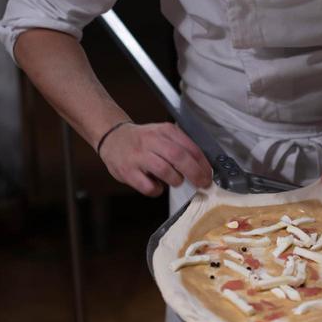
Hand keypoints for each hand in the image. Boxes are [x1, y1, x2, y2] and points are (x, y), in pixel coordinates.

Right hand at [98, 122, 212, 197]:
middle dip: (195, 173)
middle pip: (179, 158)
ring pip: (165, 171)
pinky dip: (157, 190)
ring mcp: (138, 156)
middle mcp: (151, 141)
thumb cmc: (143, 140)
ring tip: (175, 181)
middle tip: (202, 183)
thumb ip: (180, 146)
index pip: (189, 147)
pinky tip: (156, 185)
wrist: (113, 138)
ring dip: (176, 180)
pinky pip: (149, 187)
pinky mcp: (128, 171)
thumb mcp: (162, 134)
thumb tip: (202, 168)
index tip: (208, 174)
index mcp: (164, 131)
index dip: (202, 163)